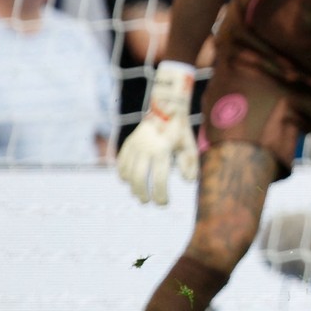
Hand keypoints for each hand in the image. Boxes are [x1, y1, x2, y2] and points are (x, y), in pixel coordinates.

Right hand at [116, 62, 198, 204]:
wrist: (166, 107)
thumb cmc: (180, 130)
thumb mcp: (189, 145)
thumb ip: (190, 163)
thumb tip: (189, 182)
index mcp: (163, 150)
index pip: (160, 178)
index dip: (161, 194)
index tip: (163, 203)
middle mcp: (146, 148)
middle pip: (139, 178)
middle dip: (143, 194)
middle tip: (148, 203)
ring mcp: (135, 145)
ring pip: (128, 172)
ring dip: (132, 187)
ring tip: (140, 195)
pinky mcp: (128, 143)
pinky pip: (120, 162)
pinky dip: (122, 175)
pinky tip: (128, 182)